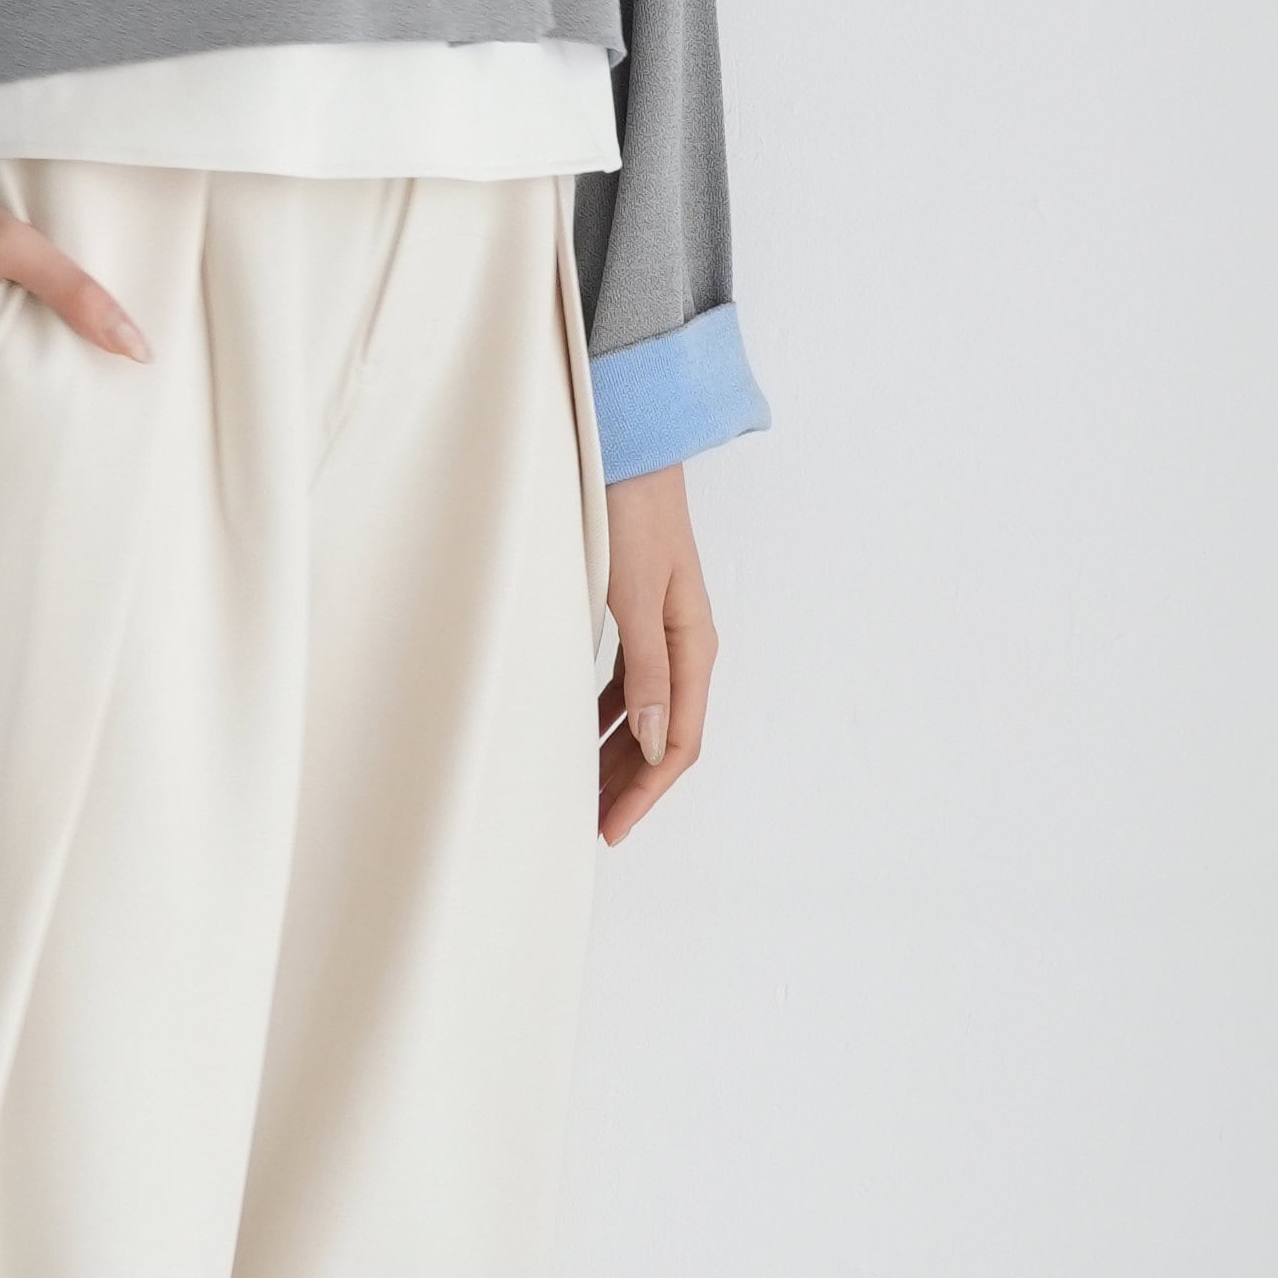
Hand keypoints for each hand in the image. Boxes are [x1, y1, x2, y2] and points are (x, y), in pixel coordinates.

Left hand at [597, 461, 715, 846]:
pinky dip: (608, 717)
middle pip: (665, 736)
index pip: (680, 741)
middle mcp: (685, 645)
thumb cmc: (632, 514)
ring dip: (619, 755)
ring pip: (646, 714)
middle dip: (631, 785)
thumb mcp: (635, 598)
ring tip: (585, 791)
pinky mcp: (640, 617)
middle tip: (592, 825)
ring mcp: (663, 631)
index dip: (646, 791)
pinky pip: (630, 685)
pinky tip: (582, 733)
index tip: (611, 827)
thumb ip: (646, 670)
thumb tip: (658, 743)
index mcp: (694, 646)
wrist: (630, 450)